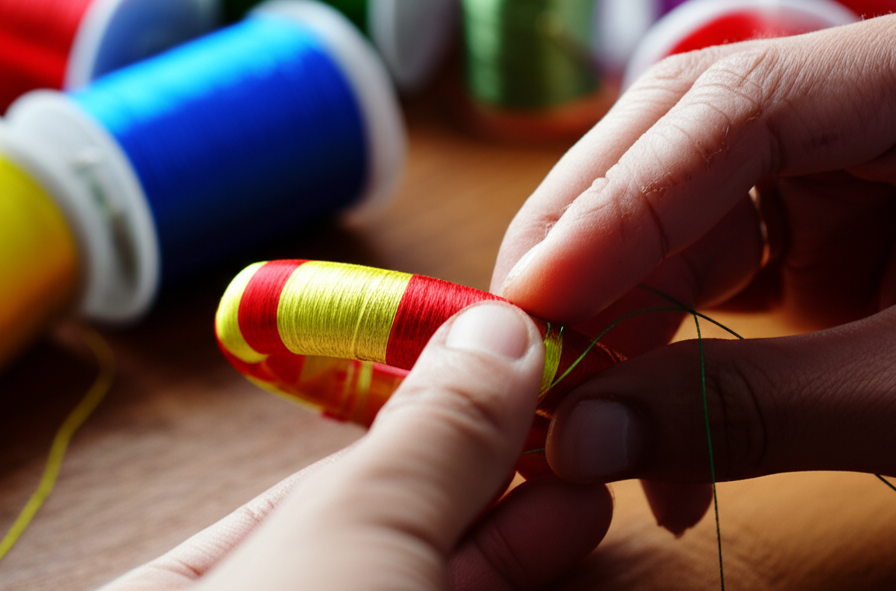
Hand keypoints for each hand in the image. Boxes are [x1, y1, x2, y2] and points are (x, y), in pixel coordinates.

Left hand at [101, 303, 611, 590]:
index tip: (503, 374)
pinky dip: (515, 574)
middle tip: (566, 411)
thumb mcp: (349, 543)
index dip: (412, 430)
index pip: (306, 490)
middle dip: (480, 474)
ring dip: (516, 526)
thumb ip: (421, 438)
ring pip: (431, 579)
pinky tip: (568, 522)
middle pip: (380, 536)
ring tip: (589, 462)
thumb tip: (491, 329)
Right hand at [491, 12, 895, 533]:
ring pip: (678, 223)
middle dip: (594, 262)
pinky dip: (671, 356)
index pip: (735, 103)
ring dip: (625, 332)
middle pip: (677, 148)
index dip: (619, 201)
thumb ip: (752, 409)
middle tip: (528, 355)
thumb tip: (580, 439)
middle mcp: (859, 107)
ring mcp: (834, 171)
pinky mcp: (819, 235)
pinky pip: (712, 276)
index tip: (534, 299)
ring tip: (593, 433)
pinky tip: (656, 438)